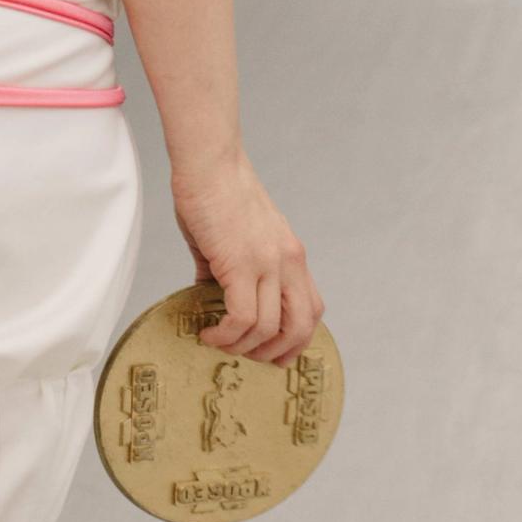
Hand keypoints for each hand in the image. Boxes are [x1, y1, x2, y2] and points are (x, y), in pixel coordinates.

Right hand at [172, 150, 323, 366]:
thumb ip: (230, 268)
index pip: (312, 309)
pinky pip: (241, 317)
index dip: (296, 339)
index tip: (271, 351)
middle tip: (251, 359)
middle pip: (302, 326)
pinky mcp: (240, 263)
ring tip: (219, 343)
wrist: (208, 161)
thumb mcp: (236, 234)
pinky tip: (209, 333)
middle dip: (278, 354)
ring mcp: (267, 263)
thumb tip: (211, 298)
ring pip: (270, 329)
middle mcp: (288, 261)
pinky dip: (225, 334)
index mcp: (291, 254)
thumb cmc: (215, 189)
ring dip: (244, 348)